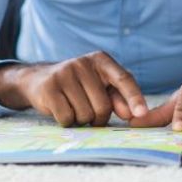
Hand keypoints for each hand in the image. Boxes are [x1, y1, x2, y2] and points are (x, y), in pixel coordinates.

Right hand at [0, 52, 148, 126]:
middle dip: (99, 118)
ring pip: (85, 115)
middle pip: (103, 106)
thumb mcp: (99, 85)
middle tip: (89, 114)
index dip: (134, 97)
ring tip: (73, 108)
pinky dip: (67, 122)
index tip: (142, 114)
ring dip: (81, 120)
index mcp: (100, 60)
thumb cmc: (78, 86)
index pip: (123, 78)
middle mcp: (82, 63)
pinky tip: (61, 110)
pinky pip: (67, 118)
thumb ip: (118, 98)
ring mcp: (64, 73)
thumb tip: (133, 114)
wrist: (38, 80)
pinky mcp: (49, 88)